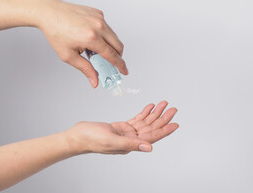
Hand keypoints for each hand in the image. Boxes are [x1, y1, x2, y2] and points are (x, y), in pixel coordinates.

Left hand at [34, 0, 127, 87]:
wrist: (49, 12)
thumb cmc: (56, 32)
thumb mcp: (68, 55)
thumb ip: (85, 68)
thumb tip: (95, 80)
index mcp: (91, 38)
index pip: (112, 55)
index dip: (120, 65)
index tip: (124, 71)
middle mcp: (98, 26)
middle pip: (118, 45)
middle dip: (118, 56)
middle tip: (111, 63)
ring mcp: (99, 18)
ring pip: (114, 36)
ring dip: (110, 45)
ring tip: (95, 50)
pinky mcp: (98, 12)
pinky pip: (107, 27)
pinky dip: (104, 35)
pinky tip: (91, 37)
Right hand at [64, 101, 178, 153]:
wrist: (78, 136)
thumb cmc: (91, 139)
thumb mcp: (112, 140)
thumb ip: (131, 144)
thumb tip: (149, 148)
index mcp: (130, 144)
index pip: (152, 137)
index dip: (164, 130)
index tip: (175, 124)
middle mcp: (131, 139)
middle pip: (151, 128)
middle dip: (162, 118)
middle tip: (172, 109)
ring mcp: (126, 133)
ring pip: (145, 123)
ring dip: (154, 114)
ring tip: (163, 104)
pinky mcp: (121, 127)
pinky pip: (136, 120)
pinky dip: (144, 113)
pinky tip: (149, 107)